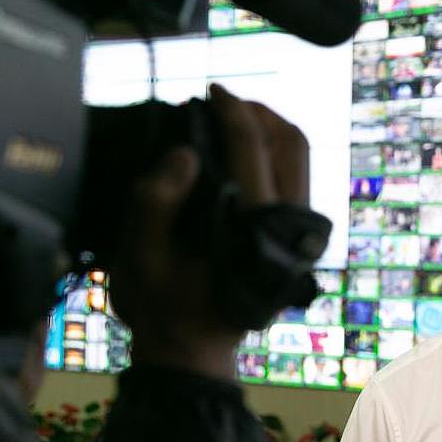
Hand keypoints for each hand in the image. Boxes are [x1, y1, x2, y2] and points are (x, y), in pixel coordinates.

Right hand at [108, 85, 309, 379]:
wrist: (193, 349)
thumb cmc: (163, 305)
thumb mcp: (141, 257)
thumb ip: (156, 203)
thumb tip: (185, 152)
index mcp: (252, 228)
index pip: (252, 149)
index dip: (231, 110)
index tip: (210, 92)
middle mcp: (288, 227)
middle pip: (292, 144)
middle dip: (259, 112)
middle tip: (224, 99)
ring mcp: (300, 233)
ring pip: (301, 158)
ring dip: (271, 128)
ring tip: (234, 116)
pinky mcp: (298, 237)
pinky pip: (297, 176)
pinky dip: (276, 151)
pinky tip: (244, 148)